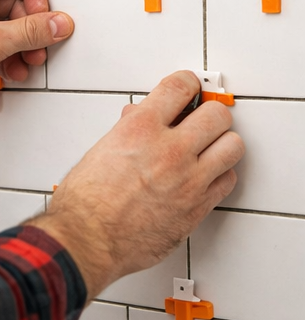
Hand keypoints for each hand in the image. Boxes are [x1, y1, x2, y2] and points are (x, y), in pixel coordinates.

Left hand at [0, 0, 73, 178]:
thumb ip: (33, 31)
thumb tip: (58, 23)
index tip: (43, 16)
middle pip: (14, 2)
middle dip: (31, 27)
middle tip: (39, 44)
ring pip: (7, 27)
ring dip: (22, 46)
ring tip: (27, 61)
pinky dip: (9, 57)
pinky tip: (12, 70)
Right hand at [30, 71, 244, 299]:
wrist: (89, 236)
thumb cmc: (87, 199)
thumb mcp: (101, 149)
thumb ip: (128, 130)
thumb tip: (139, 118)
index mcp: (140, 127)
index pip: (180, 87)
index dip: (188, 82)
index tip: (190, 86)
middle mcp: (169, 149)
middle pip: (217, 115)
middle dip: (210, 114)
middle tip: (202, 119)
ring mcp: (189, 178)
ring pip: (233, 146)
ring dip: (222, 143)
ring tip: (209, 145)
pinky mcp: (198, 206)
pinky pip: (228, 180)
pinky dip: (221, 174)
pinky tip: (206, 174)